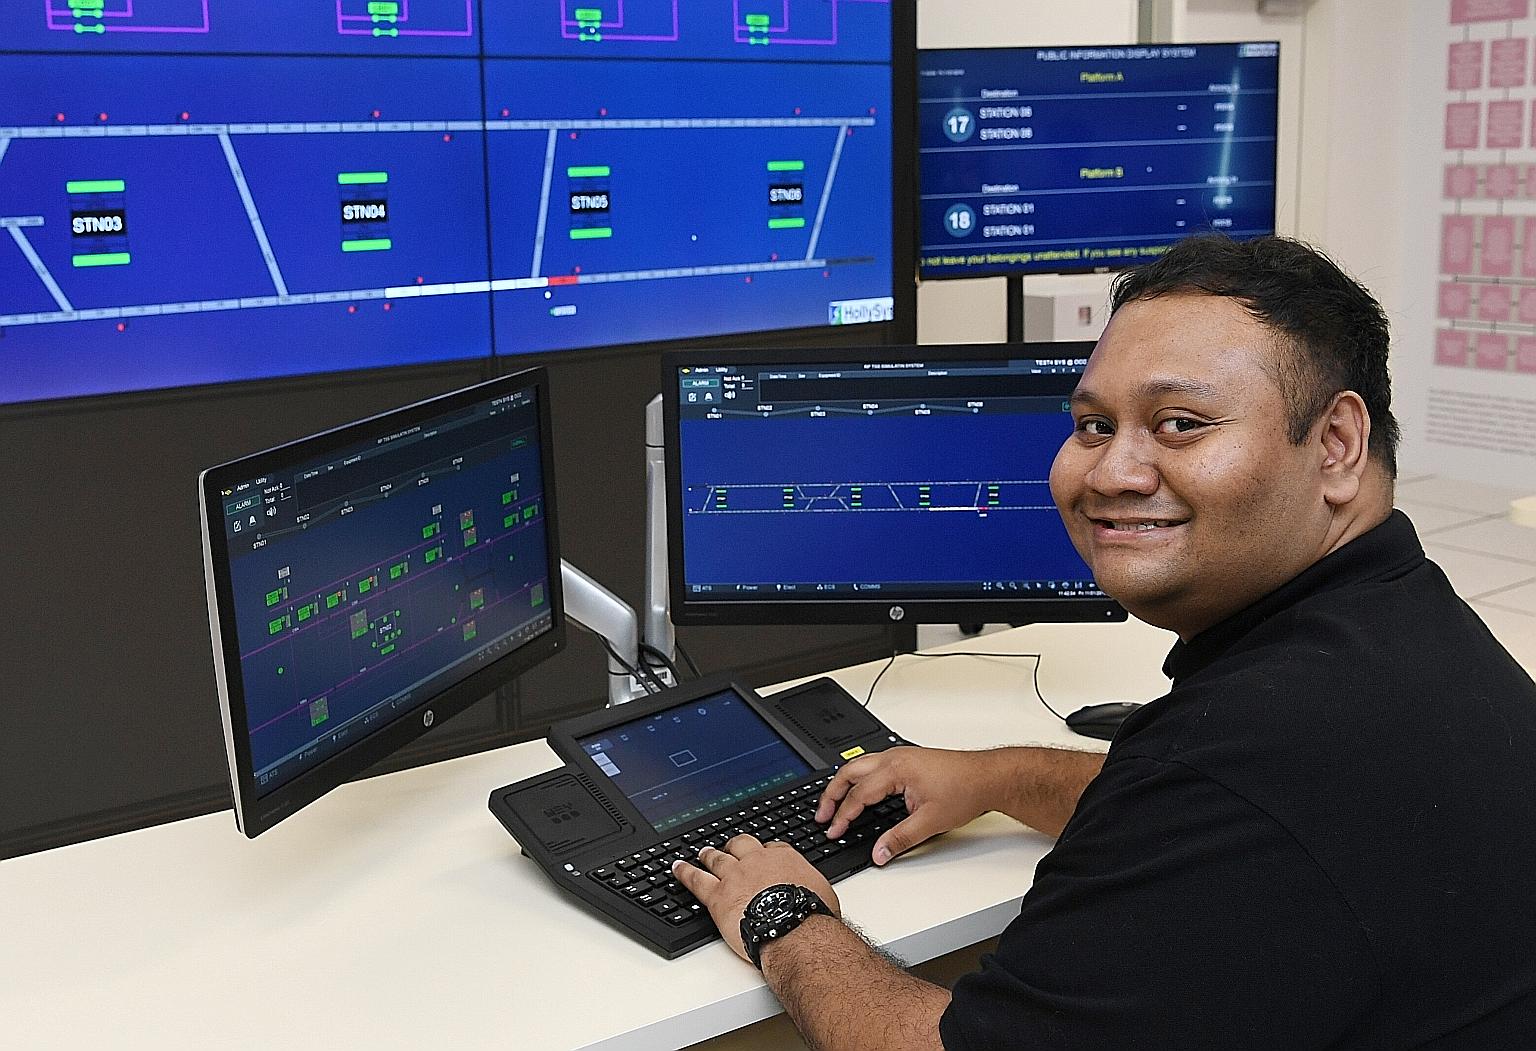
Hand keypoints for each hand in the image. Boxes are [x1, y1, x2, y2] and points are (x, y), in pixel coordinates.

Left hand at [672, 835, 839, 962]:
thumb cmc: (811, 916)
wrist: (794, 929)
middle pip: (741, 846)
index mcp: (784, 859)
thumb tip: (819, 898)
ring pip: (717, 859)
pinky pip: (696, 880)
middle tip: (729, 848)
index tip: (761, 855)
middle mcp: (757, 862)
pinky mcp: (718, 896)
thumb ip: (814, 890)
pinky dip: (685, 873)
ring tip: (703, 853)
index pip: (772, 849)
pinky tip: (677, 868)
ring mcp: (735, 876)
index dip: (764, 852)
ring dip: (708, 855)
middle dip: (734, 846)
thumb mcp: (823, 895)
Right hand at [816, 747, 999, 864]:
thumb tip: (879, 854)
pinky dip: (858, 778)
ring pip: (859, 765)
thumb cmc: (965, 790)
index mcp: (895, 770)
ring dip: (843, 783)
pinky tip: (860, 790)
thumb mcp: (930, 822)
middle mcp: (894, 759)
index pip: (858, 795)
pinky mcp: (907, 759)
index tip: (834, 831)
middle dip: (831, 794)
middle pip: (849, 772)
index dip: (843, 816)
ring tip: (834, 803)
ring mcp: (900, 756)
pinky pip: (872, 765)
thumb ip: (900, 840)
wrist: (988, 777)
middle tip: (822, 815)